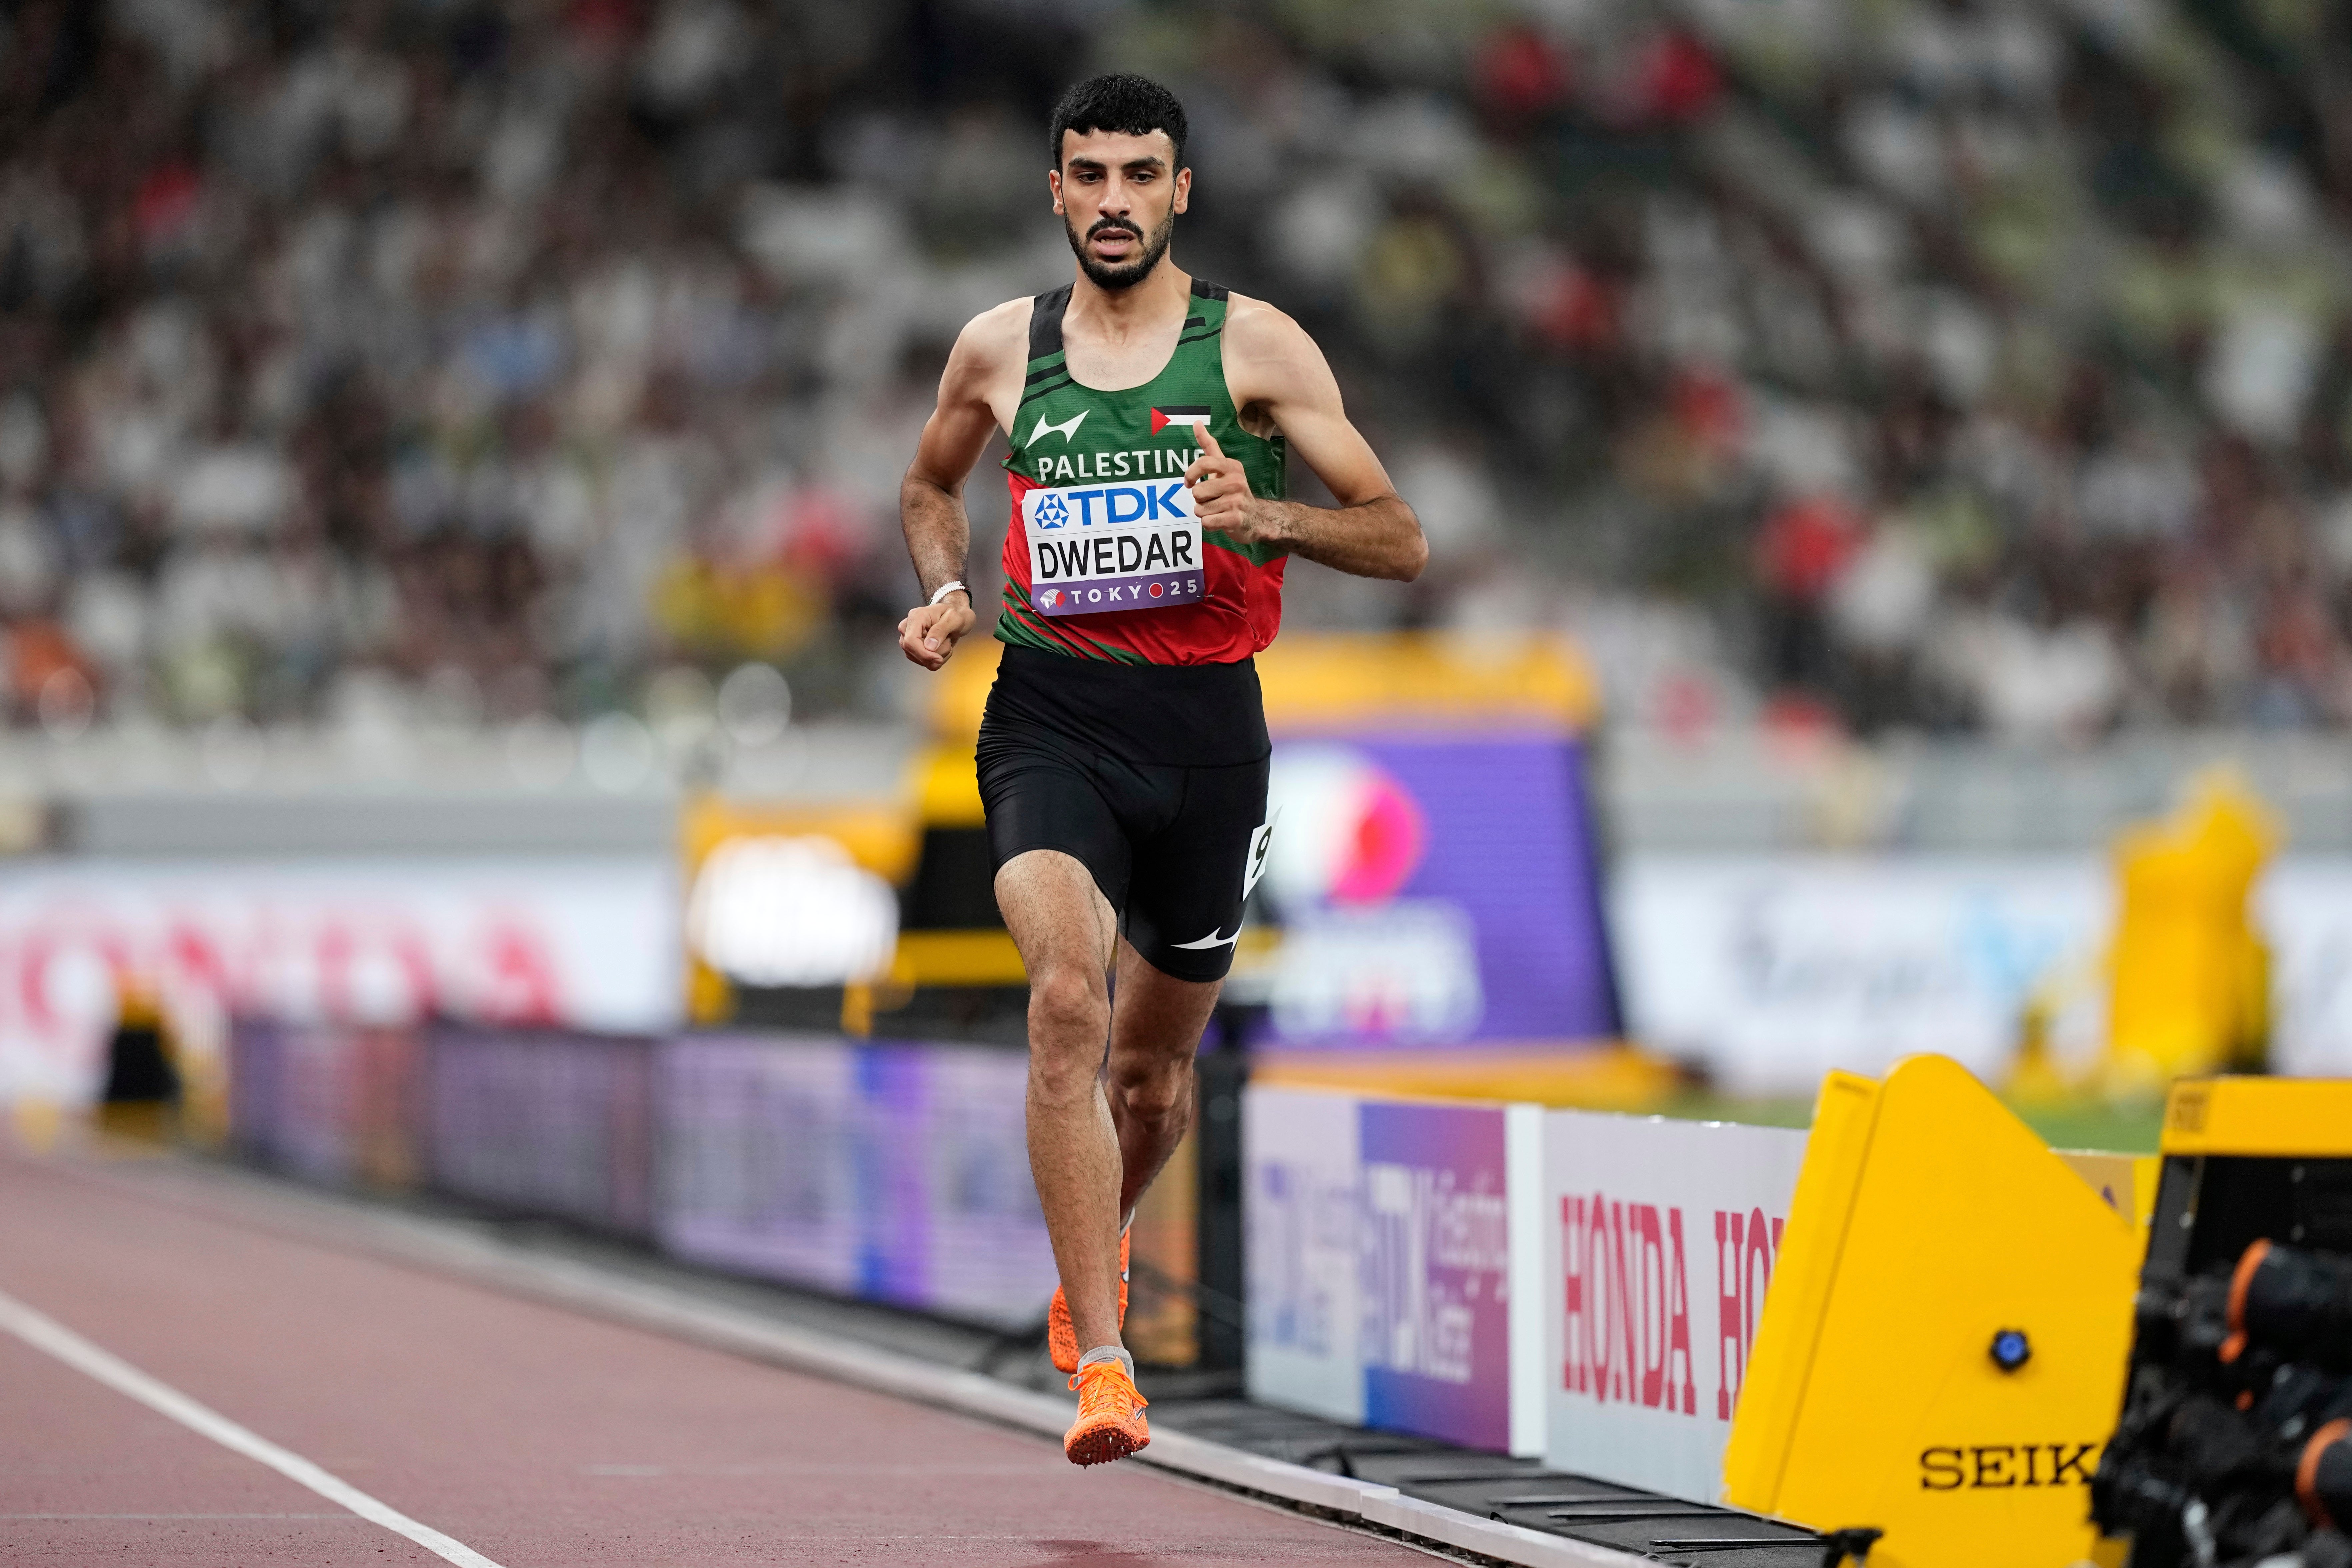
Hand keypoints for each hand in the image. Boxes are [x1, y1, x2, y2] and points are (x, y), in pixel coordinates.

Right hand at [898, 593, 974, 670]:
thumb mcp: (954, 619)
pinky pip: (925, 663)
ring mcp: (910, 640)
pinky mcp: (914, 649)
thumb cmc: (955, 614)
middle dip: (936, 653)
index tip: (938, 658)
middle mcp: (908, 628)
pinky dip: (937, 660)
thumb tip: (929, 646)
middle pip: (914, 653)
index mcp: (916, 617)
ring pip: (921, 660)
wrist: (957, 616)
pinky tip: (943, 648)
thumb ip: (940, 631)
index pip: (910, 641)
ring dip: (939, 656)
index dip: (923, 654)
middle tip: (948, 640)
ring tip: (946, 641)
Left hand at [1184, 427, 1283, 544]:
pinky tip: (1221, 520)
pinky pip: (1207, 522)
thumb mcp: (1224, 467)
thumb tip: (1196, 422)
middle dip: (1200, 500)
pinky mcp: (1235, 519)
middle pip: (1197, 492)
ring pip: (1200, 509)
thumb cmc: (1234, 491)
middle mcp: (1237, 482)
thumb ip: (1209, 445)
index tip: (1189, 483)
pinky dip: (1209, 524)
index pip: (1204, 463)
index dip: (1191, 474)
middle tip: (1214, 500)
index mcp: (1232, 467)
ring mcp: (1237, 501)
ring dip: (1205, 513)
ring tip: (1218, 510)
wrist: (1256, 517)